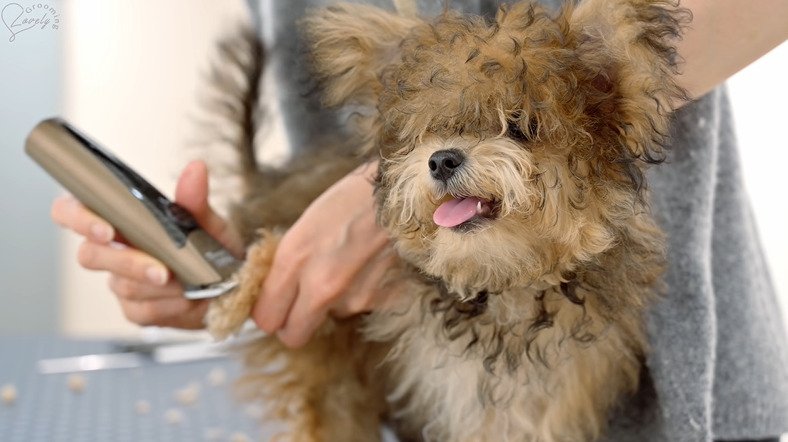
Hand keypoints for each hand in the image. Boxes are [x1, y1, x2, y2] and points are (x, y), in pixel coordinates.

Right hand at [51, 160, 243, 328]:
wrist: (232, 284)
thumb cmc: (211, 246)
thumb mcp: (208, 221)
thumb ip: (195, 199)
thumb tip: (196, 169)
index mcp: (119, 219)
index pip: (72, 211)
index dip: (79, 219)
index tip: (105, 230)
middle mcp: (112, 250)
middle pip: (90, 255)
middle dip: (128, 262)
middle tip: (161, 270)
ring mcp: (120, 282)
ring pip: (122, 285)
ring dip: (159, 286)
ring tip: (190, 280)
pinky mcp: (134, 310)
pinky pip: (142, 311)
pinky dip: (170, 305)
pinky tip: (188, 299)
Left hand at [251, 162, 398, 347]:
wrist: (405, 191)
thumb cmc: (353, 197)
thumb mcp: (305, 224)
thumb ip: (286, 262)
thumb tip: (271, 290)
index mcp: (294, 258)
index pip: (265, 318)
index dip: (269, 313)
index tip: (275, 304)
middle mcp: (321, 285)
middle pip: (293, 335)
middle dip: (293, 323)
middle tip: (300, 301)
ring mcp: (354, 297)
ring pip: (330, 316)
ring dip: (333, 300)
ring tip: (347, 262)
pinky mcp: (381, 301)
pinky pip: (359, 306)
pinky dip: (360, 292)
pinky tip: (368, 264)